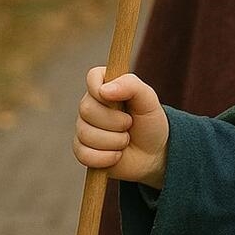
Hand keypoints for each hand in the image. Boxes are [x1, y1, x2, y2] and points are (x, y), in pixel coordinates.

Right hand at [72, 65, 168, 188]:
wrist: (152, 154)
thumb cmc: (150, 123)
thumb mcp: (149, 101)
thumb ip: (131, 86)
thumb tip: (104, 90)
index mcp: (107, 87)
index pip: (93, 76)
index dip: (102, 88)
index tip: (117, 99)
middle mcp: (91, 105)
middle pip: (86, 109)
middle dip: (115, 121)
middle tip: (130, 124)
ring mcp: (84, 128)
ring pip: (86, 134)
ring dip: (114, 141)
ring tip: (126, 140)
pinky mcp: (82, 150)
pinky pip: (84, 154)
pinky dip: (106, 157)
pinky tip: (117, 155)